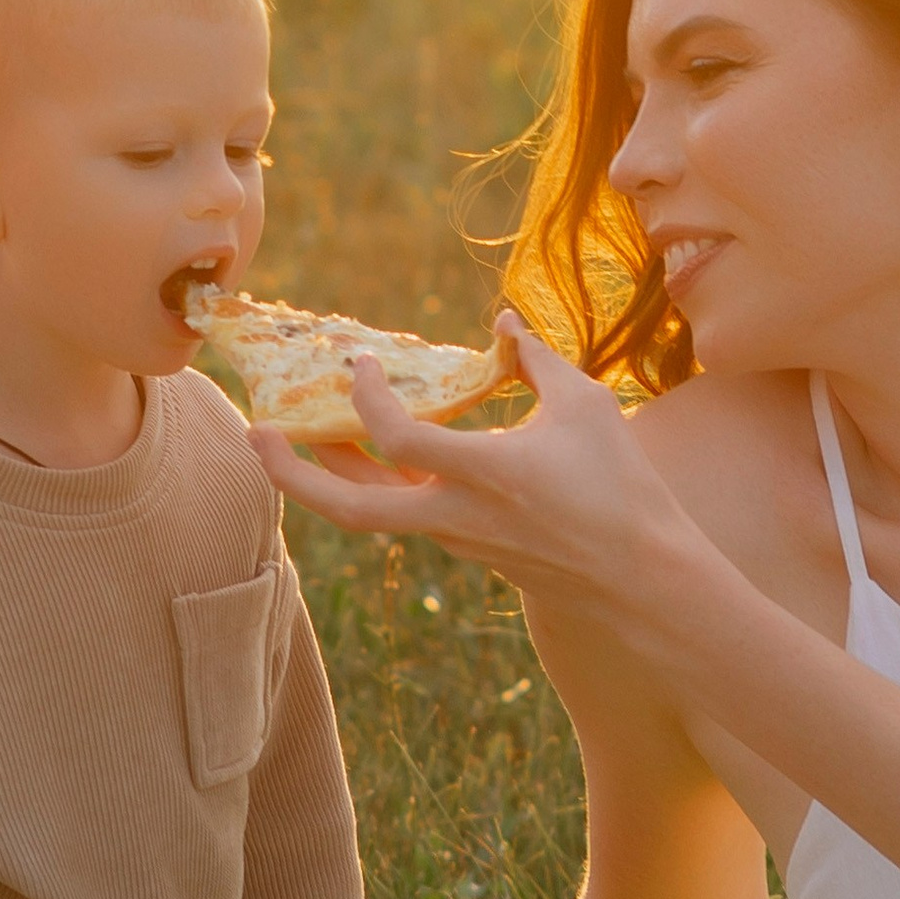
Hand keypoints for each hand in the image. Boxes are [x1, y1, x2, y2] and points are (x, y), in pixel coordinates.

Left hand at [257, 315, 699, 636]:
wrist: (643, 578)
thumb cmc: (622, 486)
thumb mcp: (585, 406)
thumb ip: (536, 358)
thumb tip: (501, 319)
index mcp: (484, 474)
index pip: (396, 437)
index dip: (365, 397)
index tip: (356, 363)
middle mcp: (457, 515)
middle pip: (350, 509)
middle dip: (294, 474)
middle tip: (256, 435)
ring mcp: (459, 539)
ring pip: (372, 514)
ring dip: (330, 476)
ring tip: (298, 437)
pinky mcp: (471, 549)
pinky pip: (406, 515)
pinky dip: (379, 483)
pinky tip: (376, 453)